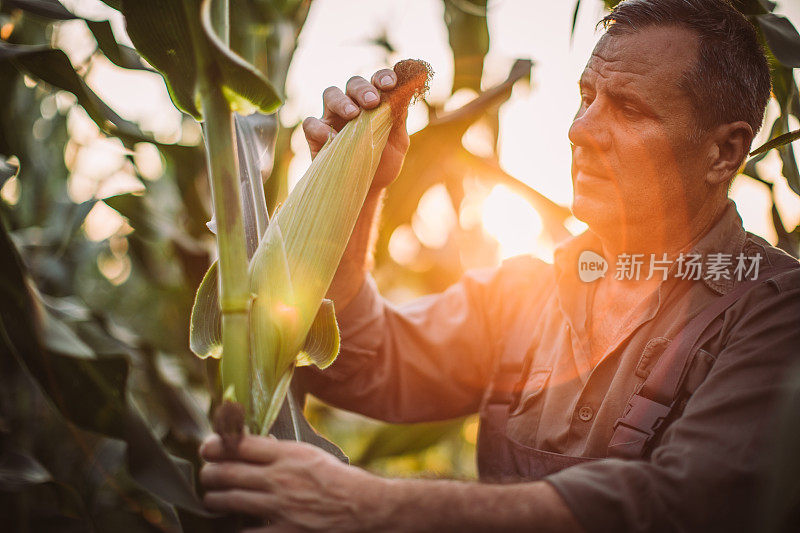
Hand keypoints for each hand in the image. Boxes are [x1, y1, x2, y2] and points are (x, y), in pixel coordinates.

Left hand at [199, 434, 392, 531]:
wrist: (363, 506)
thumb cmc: (338, 478)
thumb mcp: (309, 453)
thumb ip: (280, 451)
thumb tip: (250, 446)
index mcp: (287, 454)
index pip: (239, 444)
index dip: (215, 445)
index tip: (208, 448)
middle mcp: (280, 478)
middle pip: (227, 472)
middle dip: (209, 473)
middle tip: (207, 475)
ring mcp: (279, 507)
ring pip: (228, 500)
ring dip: (214, 498)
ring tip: (212, 497)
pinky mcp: (284, 531)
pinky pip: (246, 531)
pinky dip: (236, 527)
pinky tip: (235, 523)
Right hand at [302, 69, 409, 191]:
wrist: (370, 188)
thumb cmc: (384, 162)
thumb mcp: (398, 142)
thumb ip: (399, 118)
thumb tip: (407, 93)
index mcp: (374, 102)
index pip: (376, 81)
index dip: (383, 77)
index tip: (391, 83)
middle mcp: (352, 105)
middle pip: (353, 83)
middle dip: (363, 89)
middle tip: (372, 101)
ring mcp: (332, 119)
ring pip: (330, 94)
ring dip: (341, 101)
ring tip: (353, 114)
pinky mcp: (316, 136)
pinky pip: (311, 124)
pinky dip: (320, 128)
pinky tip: (333, 138)